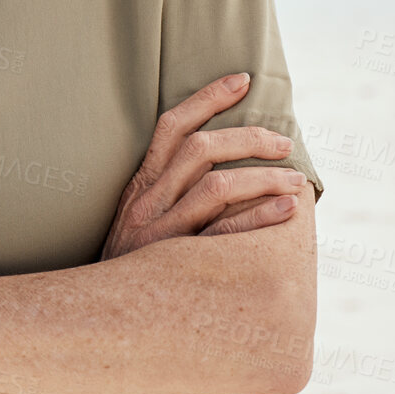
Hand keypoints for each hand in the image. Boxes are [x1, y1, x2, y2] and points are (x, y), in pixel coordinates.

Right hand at [100, 73, 307, 261]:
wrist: (98, 313)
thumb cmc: (130, 266)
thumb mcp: (137, 220)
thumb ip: (165, 193)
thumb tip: (215, 166)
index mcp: (141, 184)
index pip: (172, 126)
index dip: (208, 98)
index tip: (242, 80)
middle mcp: (148, 201)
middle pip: (201, 149)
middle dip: (249, 138)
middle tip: (284, 143)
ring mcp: (160, 231)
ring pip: (217, 186)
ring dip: (263, 177)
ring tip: (297, 180)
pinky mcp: (175, 262)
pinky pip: (224, 232)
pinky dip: (260, 217)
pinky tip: (286, 210)